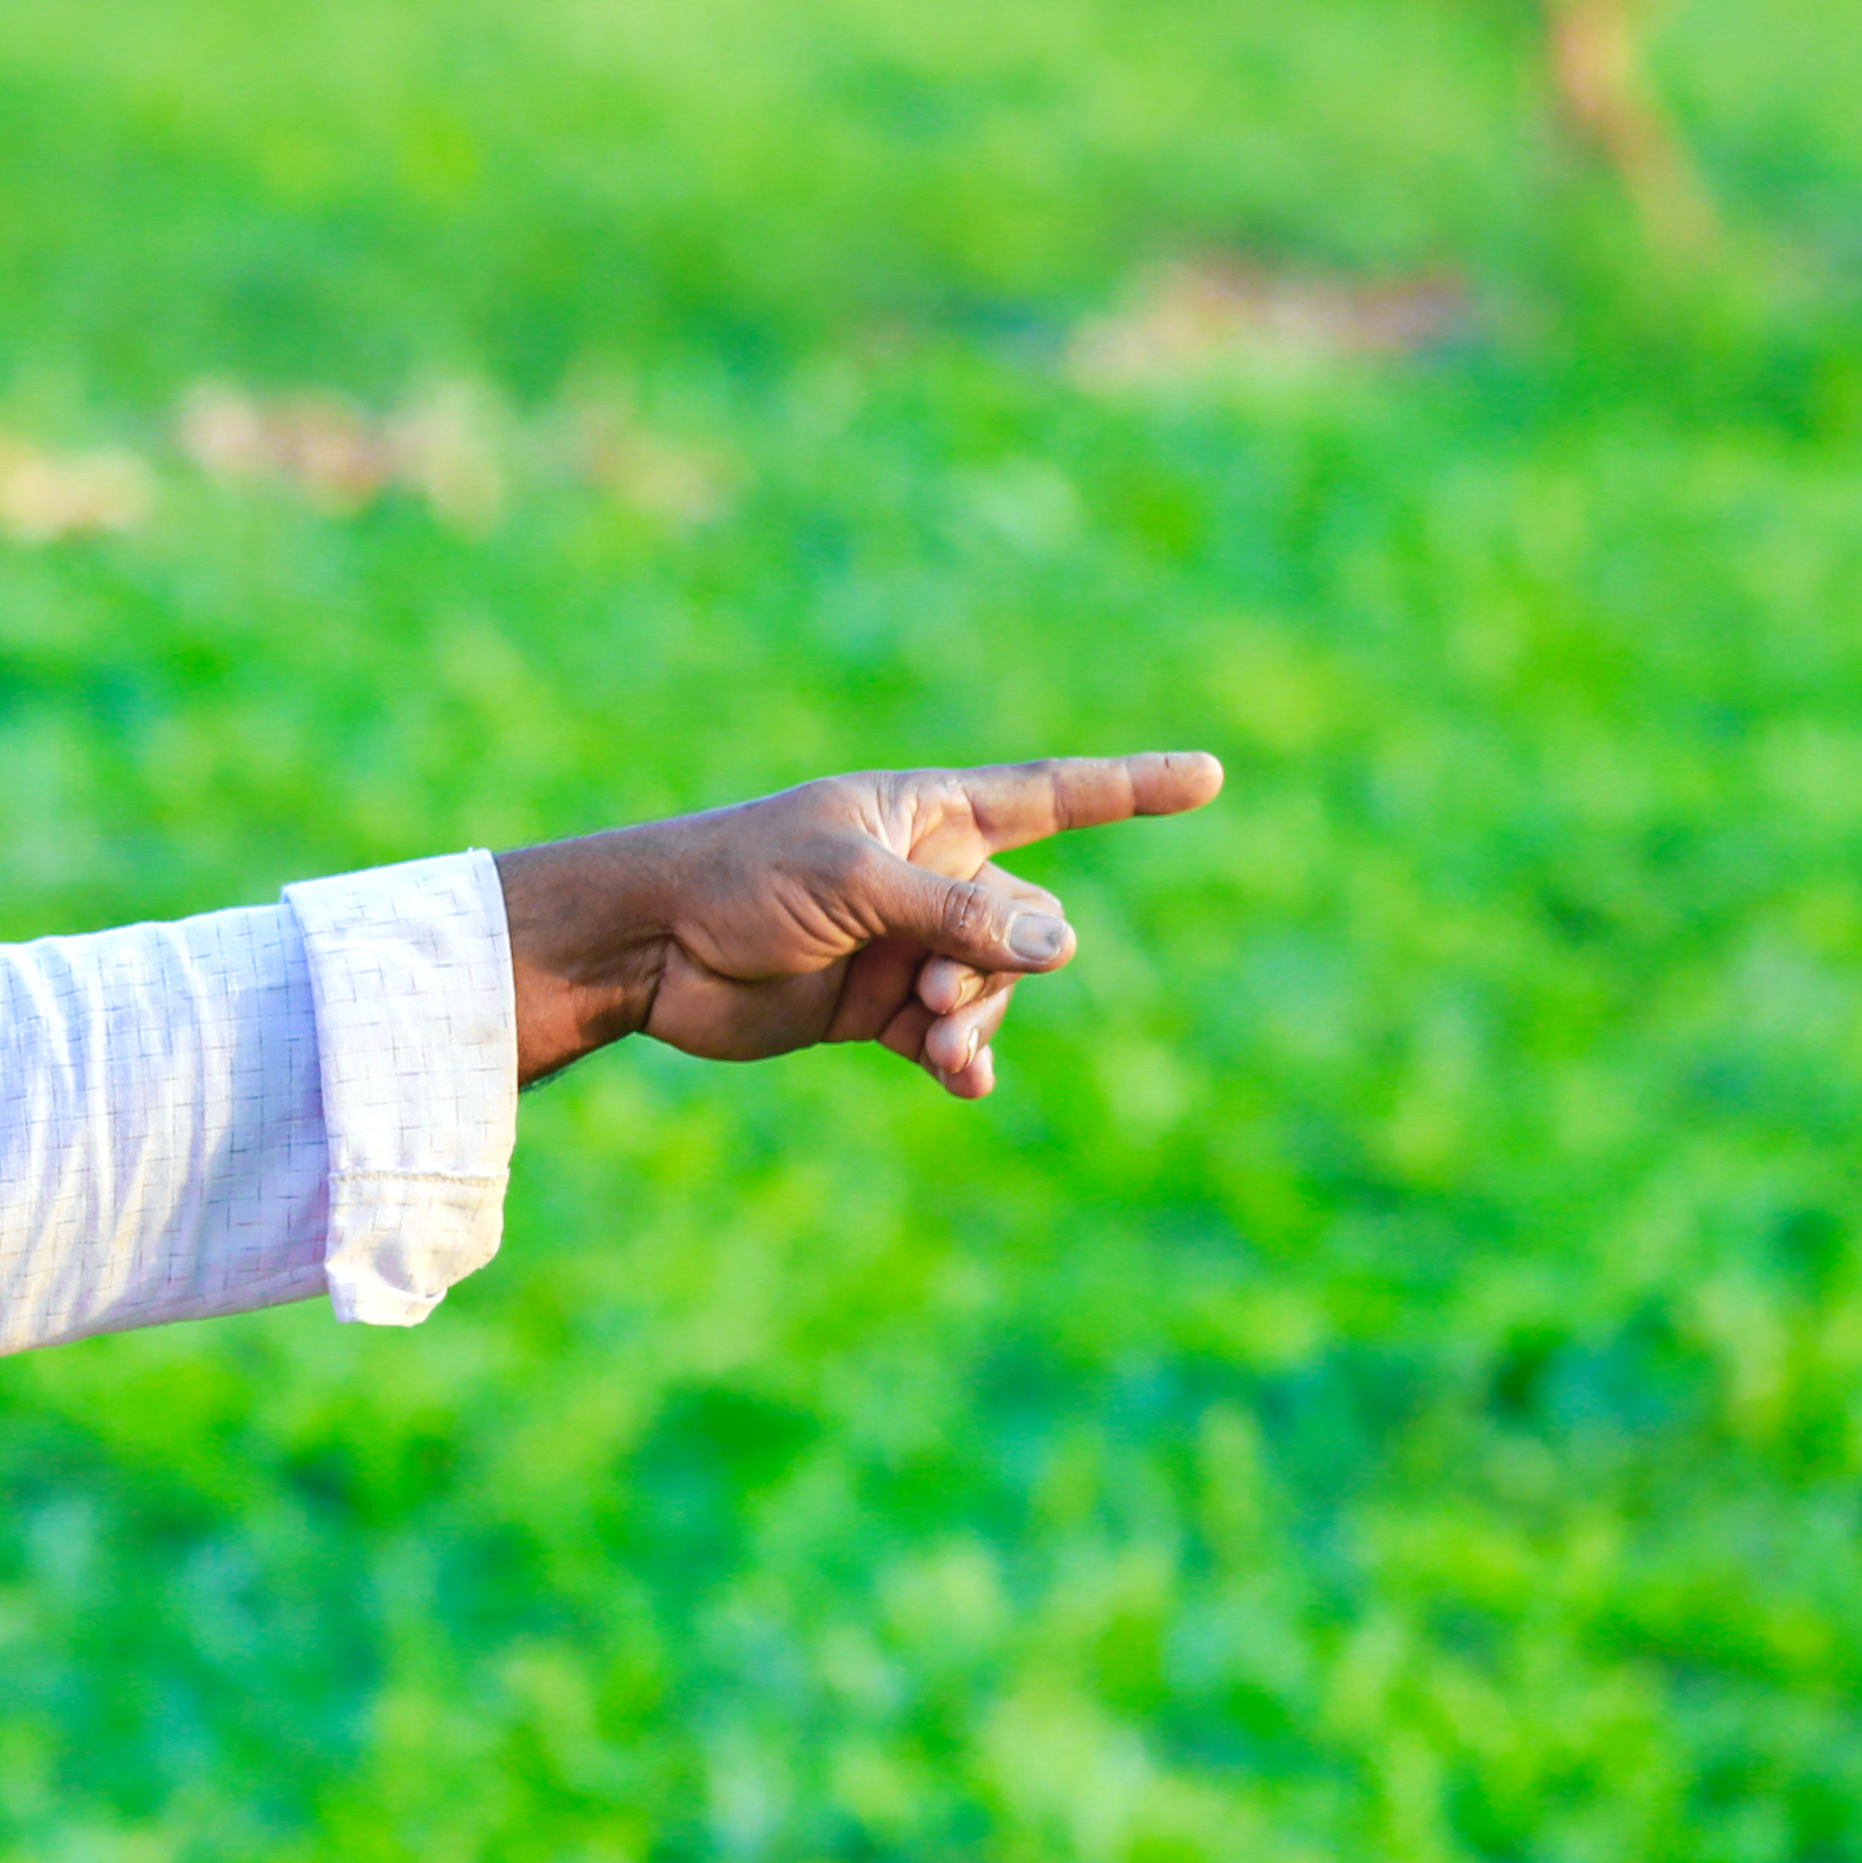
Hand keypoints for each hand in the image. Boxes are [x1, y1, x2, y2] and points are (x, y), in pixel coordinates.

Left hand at [492, 756, 1225, 1096]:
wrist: (651, 946)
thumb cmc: (740, 880)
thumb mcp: (855, 885)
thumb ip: (957, 917)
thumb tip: (1061, 949)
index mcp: (932, 813)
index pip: (1054, 795)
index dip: (1133, 787)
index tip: (1209, 778)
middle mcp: (932, 875)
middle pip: (1027, 923)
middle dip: (999, 964)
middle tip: (933, 994)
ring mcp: (908, 944)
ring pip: (996, 986)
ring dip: (978, 1019)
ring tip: (935, 1043)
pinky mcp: (879, 1007)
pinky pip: (954, 1037)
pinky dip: (964, 1059)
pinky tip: (964, 1084)